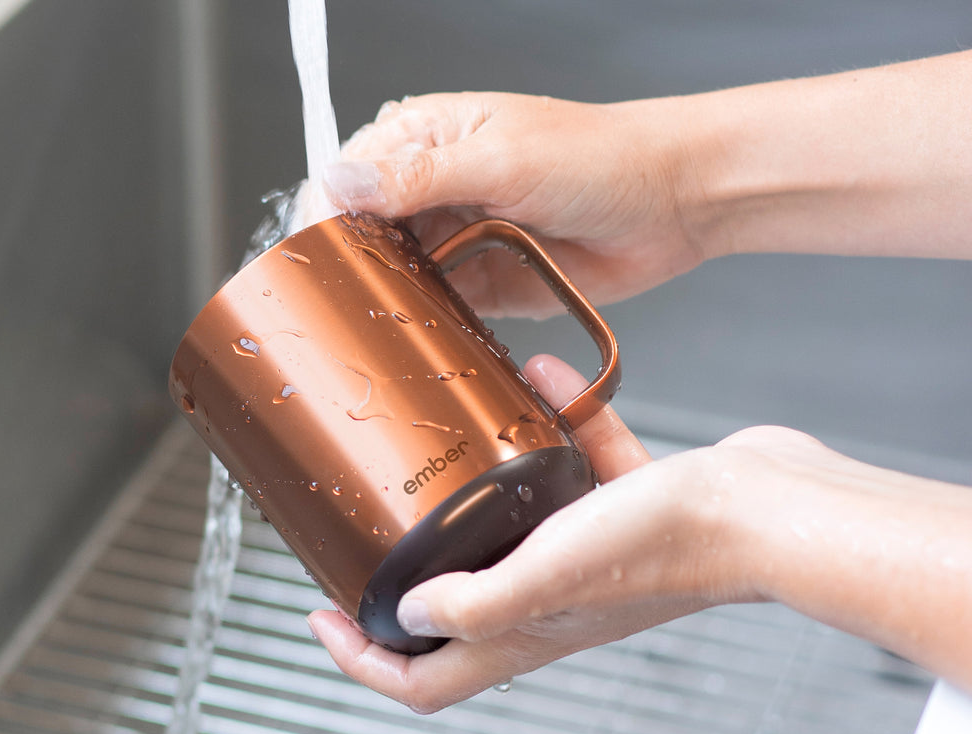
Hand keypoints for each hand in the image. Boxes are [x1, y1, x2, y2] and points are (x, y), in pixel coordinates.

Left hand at [307, 354, 971, 711]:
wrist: (770, 505)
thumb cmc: (671, 544)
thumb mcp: (546, 572)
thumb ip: (471, 598)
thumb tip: (404, 612)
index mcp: (524, 632)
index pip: (425, 678)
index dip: (363, 660)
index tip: (323, 617)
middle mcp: (549, 599)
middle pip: (453, 609)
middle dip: (399, 578)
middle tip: (357, 534)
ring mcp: (587, 551)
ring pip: (509, 529)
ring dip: (473, 493)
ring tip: (434, 449)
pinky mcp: (624, 501)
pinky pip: (572, 461)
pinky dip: (553, 424)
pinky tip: (537, 377)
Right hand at [320, 92, 708, 318]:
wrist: (674, 204)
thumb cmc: (601, 158)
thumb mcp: (501, 159)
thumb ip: (418, 176)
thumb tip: (340, 180)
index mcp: (427, 138)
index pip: (346, 178)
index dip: (326, 217)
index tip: (321, 255)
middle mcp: (433, 187)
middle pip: (360, 233)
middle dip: (354, 266)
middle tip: (354, 297)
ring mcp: (455, 238)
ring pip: (394, 276)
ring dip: (389, 299)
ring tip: (386, 320)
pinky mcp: (480, 284)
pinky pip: (435, 310)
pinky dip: (426, 323)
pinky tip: (422, 333)